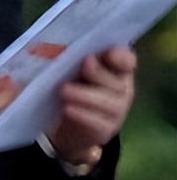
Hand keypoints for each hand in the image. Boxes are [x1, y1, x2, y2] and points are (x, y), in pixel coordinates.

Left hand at [47, 46, 136, 166]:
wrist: (67, 126)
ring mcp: (116, 112)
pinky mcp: (105, 130)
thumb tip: (53, 49)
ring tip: (64, 90)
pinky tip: (67, 109)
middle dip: (99, 73)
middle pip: (117, 82)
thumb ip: (72, 60)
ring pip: (108, 103)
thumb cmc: (72, 87)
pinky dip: (82, 115)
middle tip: (84, 64)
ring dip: (85, 95)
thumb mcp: (71, 70)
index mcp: (116, 71)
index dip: (122, 57)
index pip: (127, 62)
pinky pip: (97, 123)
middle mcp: (122, 90)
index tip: (110, 53)